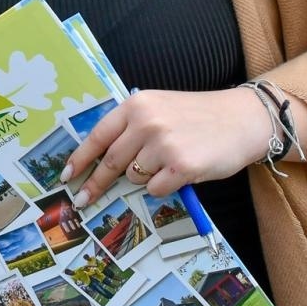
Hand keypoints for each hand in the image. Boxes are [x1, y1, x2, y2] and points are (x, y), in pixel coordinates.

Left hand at [65, 88, 269, 204]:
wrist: (240, 120)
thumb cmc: (198, 116)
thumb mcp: (159, 107)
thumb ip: (132, 126)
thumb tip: (102, 157)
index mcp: (137, 105)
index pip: (98, 136)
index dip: (80, 159)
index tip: (66, 176)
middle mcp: (147, 122)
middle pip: (111, 162)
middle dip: (96, 184)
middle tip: (84, 200)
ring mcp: (164, 145)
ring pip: (135, 177)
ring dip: (145, 177)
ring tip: (169, 161)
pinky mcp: (182, 166)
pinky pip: (156, 189)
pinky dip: (164, 186)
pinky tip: (181, 171)